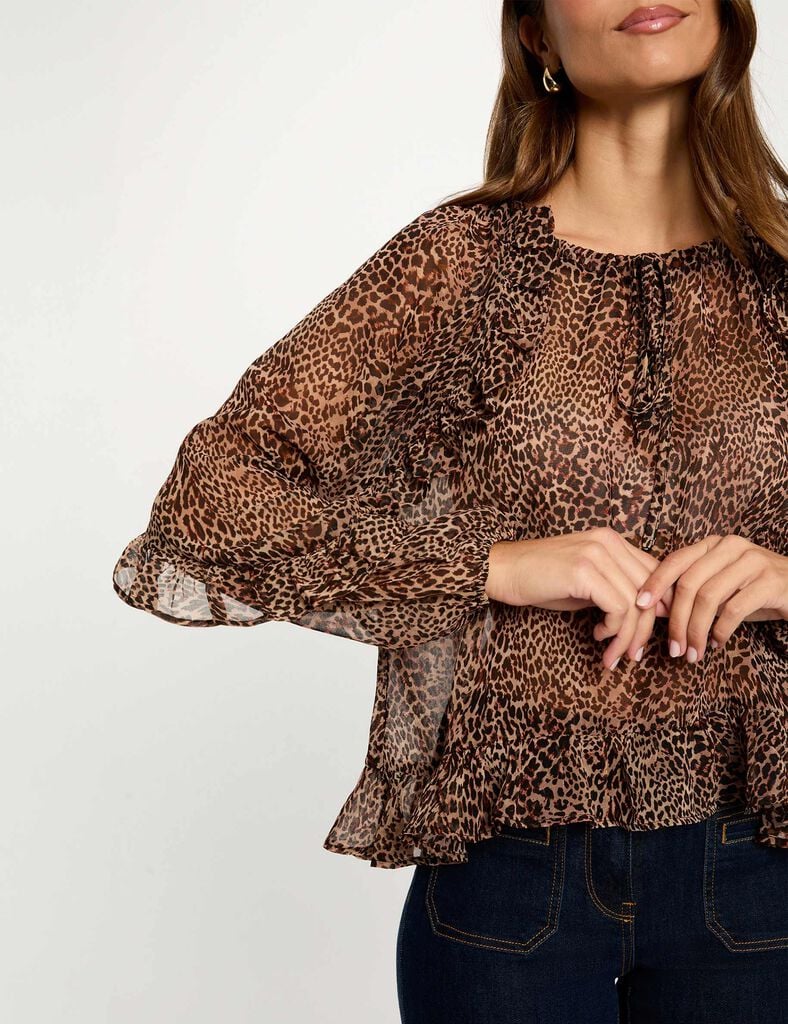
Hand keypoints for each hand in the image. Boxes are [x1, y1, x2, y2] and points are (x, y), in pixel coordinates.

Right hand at [486, 526, 672, 669]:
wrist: (502, 571)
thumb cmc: (540, 579)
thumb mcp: (585, 582)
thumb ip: (615, 589)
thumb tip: (651, 613)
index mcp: (612, 540)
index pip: (655, 573)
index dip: (660, 607)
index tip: (648, 633)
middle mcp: (609, 542)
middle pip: (650, 591)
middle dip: (645, 629)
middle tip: (634, 653)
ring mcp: (597, 554)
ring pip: (636, 604)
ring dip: (627, 637)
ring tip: (613, 654)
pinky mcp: (584, 571)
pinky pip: (618, 608)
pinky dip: (613, 630)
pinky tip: (597, 636)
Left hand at [633, 534, 787, 662]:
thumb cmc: (755, 590)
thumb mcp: (722, 586)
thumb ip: (693, 591)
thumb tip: (655, 610)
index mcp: (714, 545)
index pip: (676, 560)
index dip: (655, 583)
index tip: (639, 606)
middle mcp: (731, 547)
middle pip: (689, 584)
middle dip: (677, 620)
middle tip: (674, 649)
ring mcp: (753, 561)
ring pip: (709, 598)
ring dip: (696, 630)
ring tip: (693, 653)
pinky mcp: (771, 581)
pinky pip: (734, 609)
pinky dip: (721, 630)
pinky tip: (717, 643)